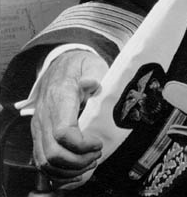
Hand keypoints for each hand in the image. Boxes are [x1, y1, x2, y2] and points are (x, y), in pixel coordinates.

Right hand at [30, 50, 107, 189]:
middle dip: (78, 161)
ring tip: (89, 162)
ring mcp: (39, 126)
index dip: (82, 144)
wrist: (61, 64)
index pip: (63, 132)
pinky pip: (42, 160)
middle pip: (53, 152)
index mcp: (59, 97)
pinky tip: (75, 169)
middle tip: (96, 155)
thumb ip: (94, 74)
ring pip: (46, 161)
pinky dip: (59, 171)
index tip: (98, 142)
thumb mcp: (91, 65)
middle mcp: (44, 115)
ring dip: (69, 169)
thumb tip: (92, 83)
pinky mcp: (39, 134)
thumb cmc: (79, 67)